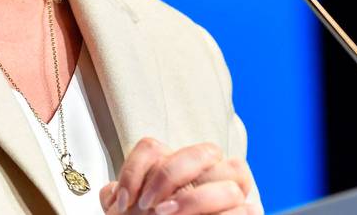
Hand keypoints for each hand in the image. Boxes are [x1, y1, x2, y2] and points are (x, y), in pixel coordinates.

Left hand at [98, 137, 260, 214]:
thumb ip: (120, 199)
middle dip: (171, 174)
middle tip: (149, 205)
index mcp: (176, 170)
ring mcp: (232, 195)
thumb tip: (110, 192)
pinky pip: (246, 209)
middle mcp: (208, 176)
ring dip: (195, 196)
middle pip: (204, 150)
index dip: (136, 167)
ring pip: (233, 172)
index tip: (122, 198)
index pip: (154, 147)